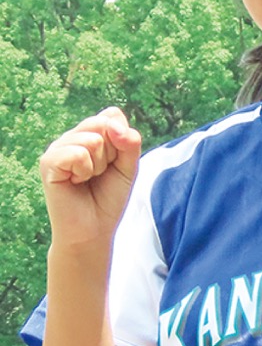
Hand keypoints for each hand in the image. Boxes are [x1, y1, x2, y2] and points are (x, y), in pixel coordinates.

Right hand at [40, 107, 141, 246]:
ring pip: (92, 140)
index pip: (113, 115)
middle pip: (103, 124)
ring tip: (87, 179)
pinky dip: (84, 171)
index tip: (114, 162)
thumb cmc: (109, 196)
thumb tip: (114, 126)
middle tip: (100, 173)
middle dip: (112, 153)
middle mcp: (71, 137)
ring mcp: (57, 148)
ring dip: (98, 165)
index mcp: (89, 133)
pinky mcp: (47, 162)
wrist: (93, 229)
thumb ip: (130, 142)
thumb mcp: (129, 166)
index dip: (122, 140)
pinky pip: (77, 154)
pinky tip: (75, 182)